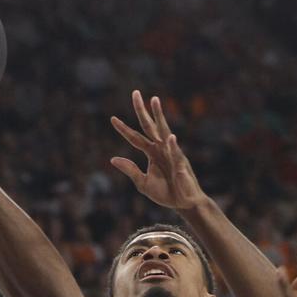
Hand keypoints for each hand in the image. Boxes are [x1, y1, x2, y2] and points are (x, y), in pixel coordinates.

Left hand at [110, 91, 205, 209]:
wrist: (184, 203)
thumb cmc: (166, 193)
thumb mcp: (143, 183)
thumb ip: (130, 170)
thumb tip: (112, 159)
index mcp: (151, 152)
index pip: (135, 138)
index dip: (124, 129)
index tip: (112, 119)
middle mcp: (161, 148)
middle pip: (149, 126)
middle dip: (142, 110)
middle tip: (135, 92)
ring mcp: (172, 153)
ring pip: (164, 131)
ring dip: (159, 115)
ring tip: (154, 100)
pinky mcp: (181, 163)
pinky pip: (176, 154)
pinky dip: (173, 146)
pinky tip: (171, 137)